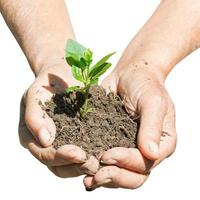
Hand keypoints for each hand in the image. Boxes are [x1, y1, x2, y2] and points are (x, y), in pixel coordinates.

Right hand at [19, 64, 98, 177]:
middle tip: (94, 163)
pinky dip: (94, 154)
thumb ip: (35, 117)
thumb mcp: (35, 95)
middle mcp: (46, 145)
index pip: (44, 155)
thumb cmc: (47, 84)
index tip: (79, 154)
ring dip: (86, 165)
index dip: (60, 157)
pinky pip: (85, 150)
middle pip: (59, 165)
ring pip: (72, 164)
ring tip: (101, 161)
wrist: (62, 75)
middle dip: (76, 166)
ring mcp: (63, 142)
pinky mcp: (78, 138)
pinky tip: (106, 152)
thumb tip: (45, 141)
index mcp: (32, 137)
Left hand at [83, 61, 176, 188]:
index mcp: (161, 143)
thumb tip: (151, 154)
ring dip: (103, 177)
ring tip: (87, 177)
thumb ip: (152, 127)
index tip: (108, 154)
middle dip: (114, 176)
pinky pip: (106, 160)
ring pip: (119, 173)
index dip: (127, 162)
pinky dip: (95, 167)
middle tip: (95, 175)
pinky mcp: (113, 142)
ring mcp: (128, 148)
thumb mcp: (152, 101)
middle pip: (134, 176)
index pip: (146, 163)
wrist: (130, 74)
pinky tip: (82, 167)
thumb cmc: (145, 84)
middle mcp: (145, 150)